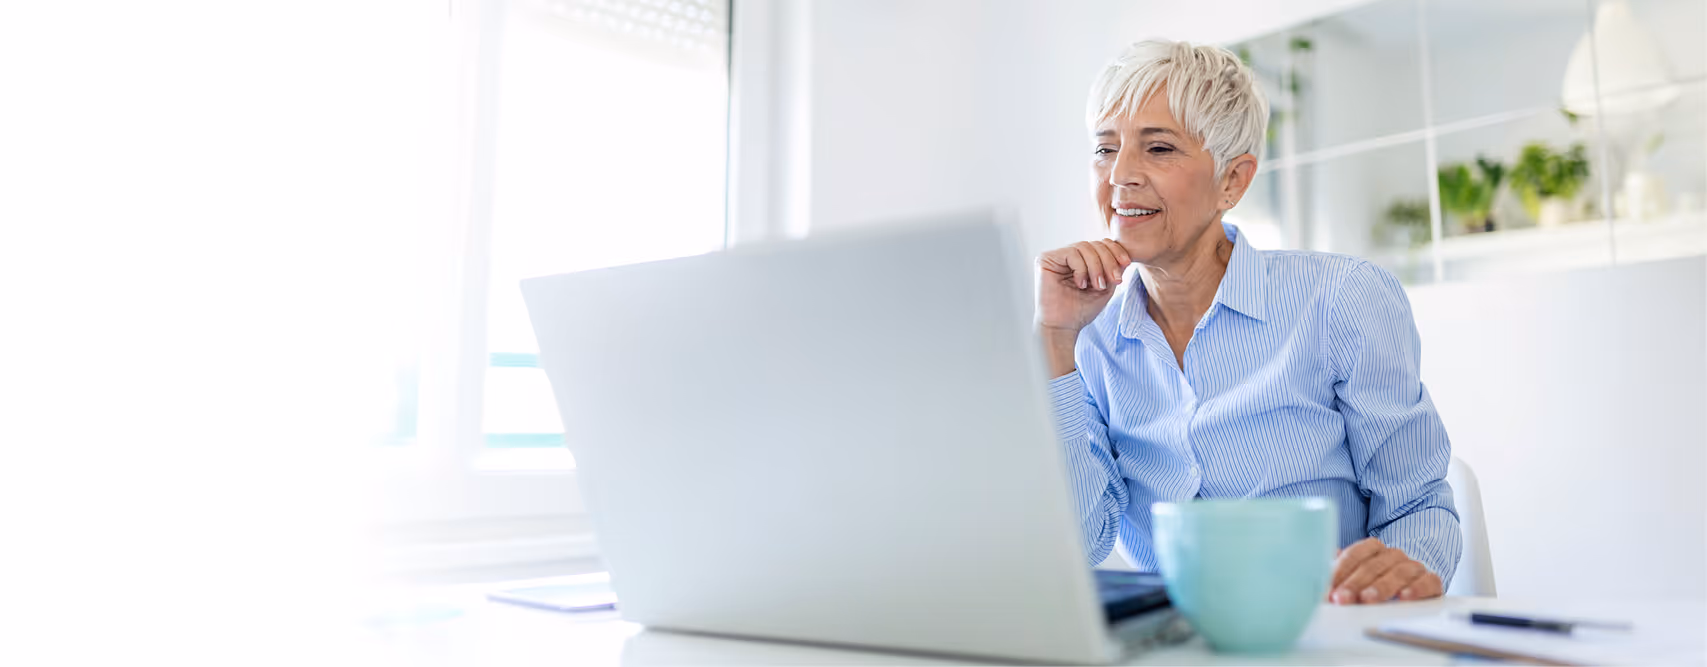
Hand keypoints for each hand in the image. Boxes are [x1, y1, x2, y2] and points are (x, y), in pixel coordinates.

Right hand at [1035, 239, 1132, 332]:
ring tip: (1097, 286)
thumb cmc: (1082, 310)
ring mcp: (1056, 256)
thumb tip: (1126, 250)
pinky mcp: (1045, 259)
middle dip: (1108, 261)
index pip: (1100, 243)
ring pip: (1084, 246)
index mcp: (1081, 260)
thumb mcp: (1106, 287)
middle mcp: (1067, 255)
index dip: (1115, 250)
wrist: (1063, 327)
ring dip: (1096, 267)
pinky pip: (1072, 253)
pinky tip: (1080, 285)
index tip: (1126, 263)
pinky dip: (1081, 269)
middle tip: (1114, 280)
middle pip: (1094, 243)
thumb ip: (1114, 268)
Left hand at [1327, 538, 1442, 603]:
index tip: (1328, 589)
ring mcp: (1414, 567)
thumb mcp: (1353, 579)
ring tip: (1368, 599)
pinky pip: (1428, 581)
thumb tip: (1313, 573)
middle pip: (1373, 565)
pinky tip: (1404, 597)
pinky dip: (1417, 589)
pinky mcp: (1432, 581)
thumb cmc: (1375, 584)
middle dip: (1355, 583)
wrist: (1412, 587)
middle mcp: (1394, 555)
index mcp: (1373, 549)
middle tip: (1342, 598)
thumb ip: (1336, 575)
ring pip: (1398, 572)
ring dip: (1381, 587)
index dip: (1340, 571)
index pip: (1354, 555)